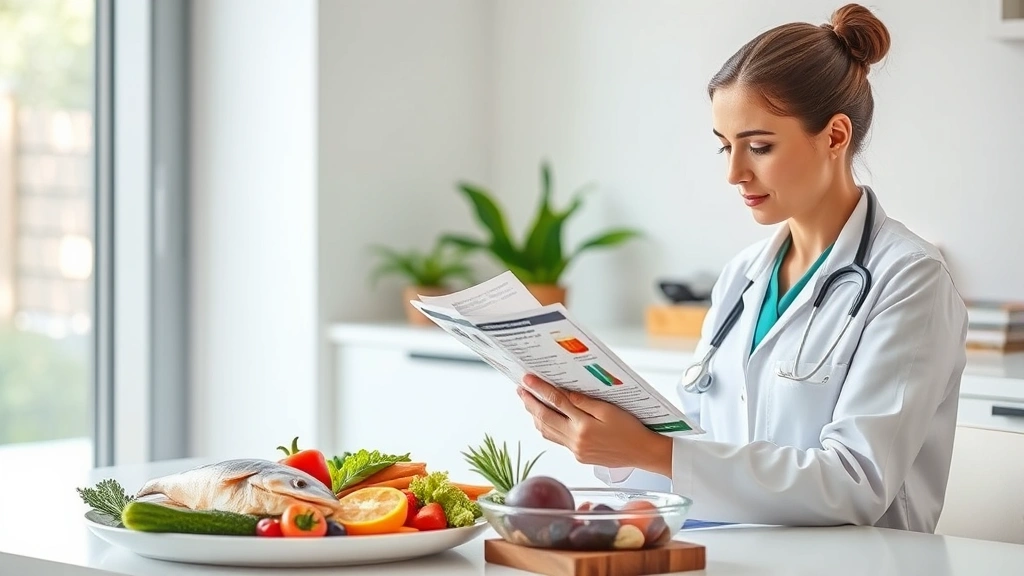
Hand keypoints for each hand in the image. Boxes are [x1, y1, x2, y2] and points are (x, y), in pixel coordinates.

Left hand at [517, 374, 671, 474]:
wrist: (643, 453)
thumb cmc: (631, 430)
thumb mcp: (609, 410)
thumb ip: (584, 402)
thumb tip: (564, 393)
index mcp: (583, 426)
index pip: (555, 402)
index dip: (539, 389)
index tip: (527, 379)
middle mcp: (576, 440)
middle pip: (544, 418)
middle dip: (530, 402)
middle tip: (521, 389)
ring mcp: (576, 450)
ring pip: (547, 431)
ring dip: (535, 416)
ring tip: (528, 401)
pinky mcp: (579, 456)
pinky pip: (557, 440)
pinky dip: (547, 428)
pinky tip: (545, 419)